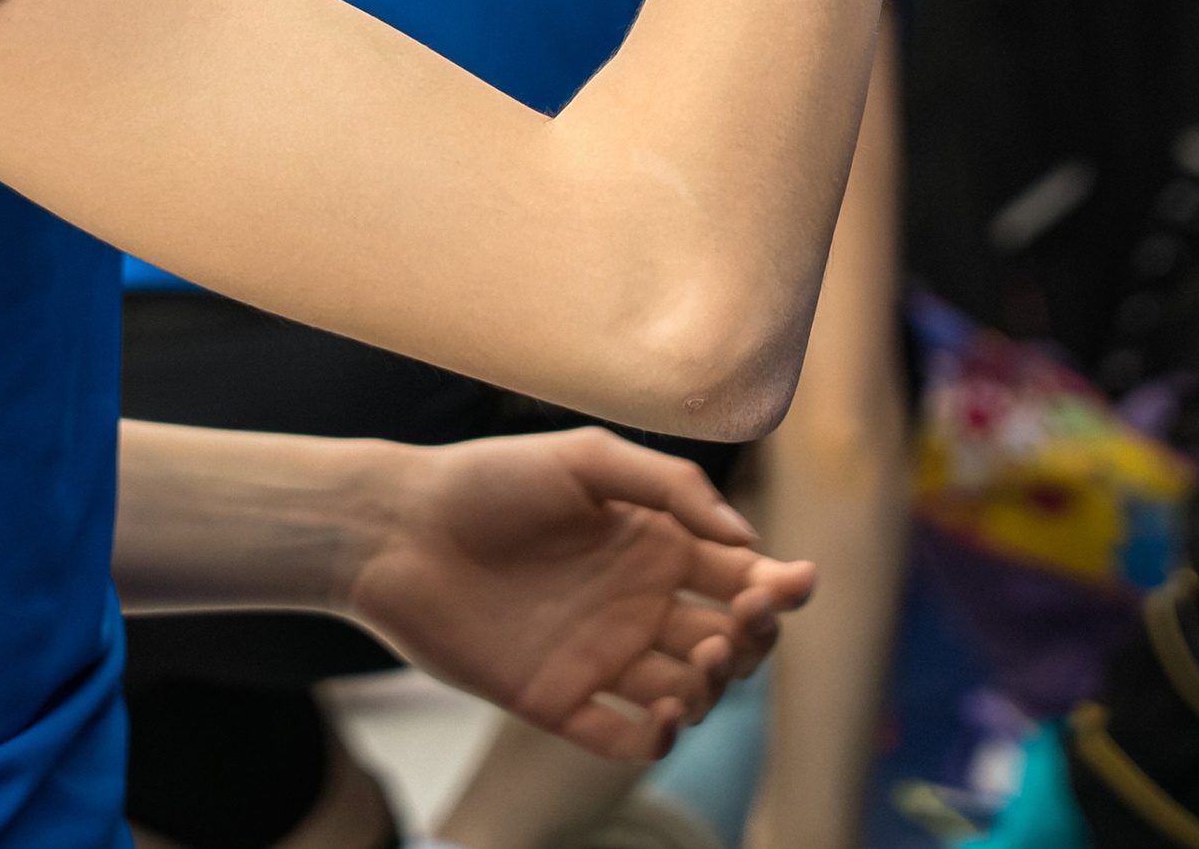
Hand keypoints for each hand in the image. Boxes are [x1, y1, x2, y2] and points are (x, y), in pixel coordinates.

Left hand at [342, 426, 811, 761]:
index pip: (737, 575)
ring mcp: (603, 658)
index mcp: (652, 544)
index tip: (797, 582)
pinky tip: (659, 712)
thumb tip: (744, 543)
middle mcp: (637, 605)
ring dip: (714, 685)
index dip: (776, 585)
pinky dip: (654, 739)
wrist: (401, 530)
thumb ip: (668, 487)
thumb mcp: (585, 458)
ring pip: (689, 692)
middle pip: (728, 639)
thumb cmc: (491, 479)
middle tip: (750, 618)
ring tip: (706, 653)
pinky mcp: (560, 704)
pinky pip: (623, 741)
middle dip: (756, 636)